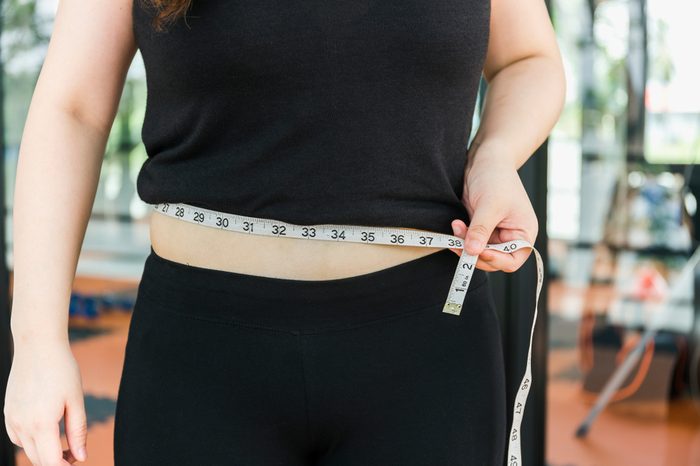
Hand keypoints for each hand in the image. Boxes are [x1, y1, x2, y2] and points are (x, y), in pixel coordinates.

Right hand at [4, 338, 87, 464]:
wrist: (37, 346)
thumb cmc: (62, 370)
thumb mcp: (76, 400)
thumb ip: (78, 431)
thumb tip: (81, 457)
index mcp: (41, 423)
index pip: (50, 462)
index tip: (78, 460)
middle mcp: (22, 424)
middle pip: (38, 459)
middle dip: (57, 461)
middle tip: (76, 451)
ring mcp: (12, 419)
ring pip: (27, 450)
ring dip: (44, 452)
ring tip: (64, 440)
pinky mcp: (8, 412)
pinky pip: (18, 438)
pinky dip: (32, 442)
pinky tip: (45, 430)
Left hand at [449, 152, 538, 272]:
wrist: (486, 160)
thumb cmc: (497, 178)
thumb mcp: (490, 206)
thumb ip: (481, 230)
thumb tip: (472, 252)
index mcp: (523, 233)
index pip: (512, 260)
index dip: (495, 260)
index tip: (477, 252)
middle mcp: (510, 237)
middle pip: (492, 260)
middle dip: (474, 252)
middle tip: (458, 243)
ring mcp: (494, 233)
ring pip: (477, 252)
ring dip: (464, 244)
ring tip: (456, 227)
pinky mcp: (480, 228)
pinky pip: (469, 241)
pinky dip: (460, 237)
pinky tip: (456, 224)